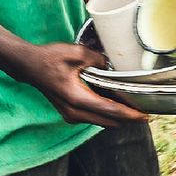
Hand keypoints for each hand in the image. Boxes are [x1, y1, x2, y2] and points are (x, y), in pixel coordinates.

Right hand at [8, 41, 148, 126]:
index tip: (146, 115)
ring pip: (102, 122)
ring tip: (134, 108)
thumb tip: (110, 66)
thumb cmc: (49, 59)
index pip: (111, 111)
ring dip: (118, 117)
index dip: (130, 115)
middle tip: (145, 112)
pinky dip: (107, 113)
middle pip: (109, 121)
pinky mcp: (70, 113)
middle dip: (128, 119)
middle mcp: (74, 112)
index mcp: (78, 99)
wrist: (29, 66)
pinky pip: (94, 118)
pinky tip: (117, 104)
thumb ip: (98, 59)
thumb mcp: (76, 53)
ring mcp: (71, 115)